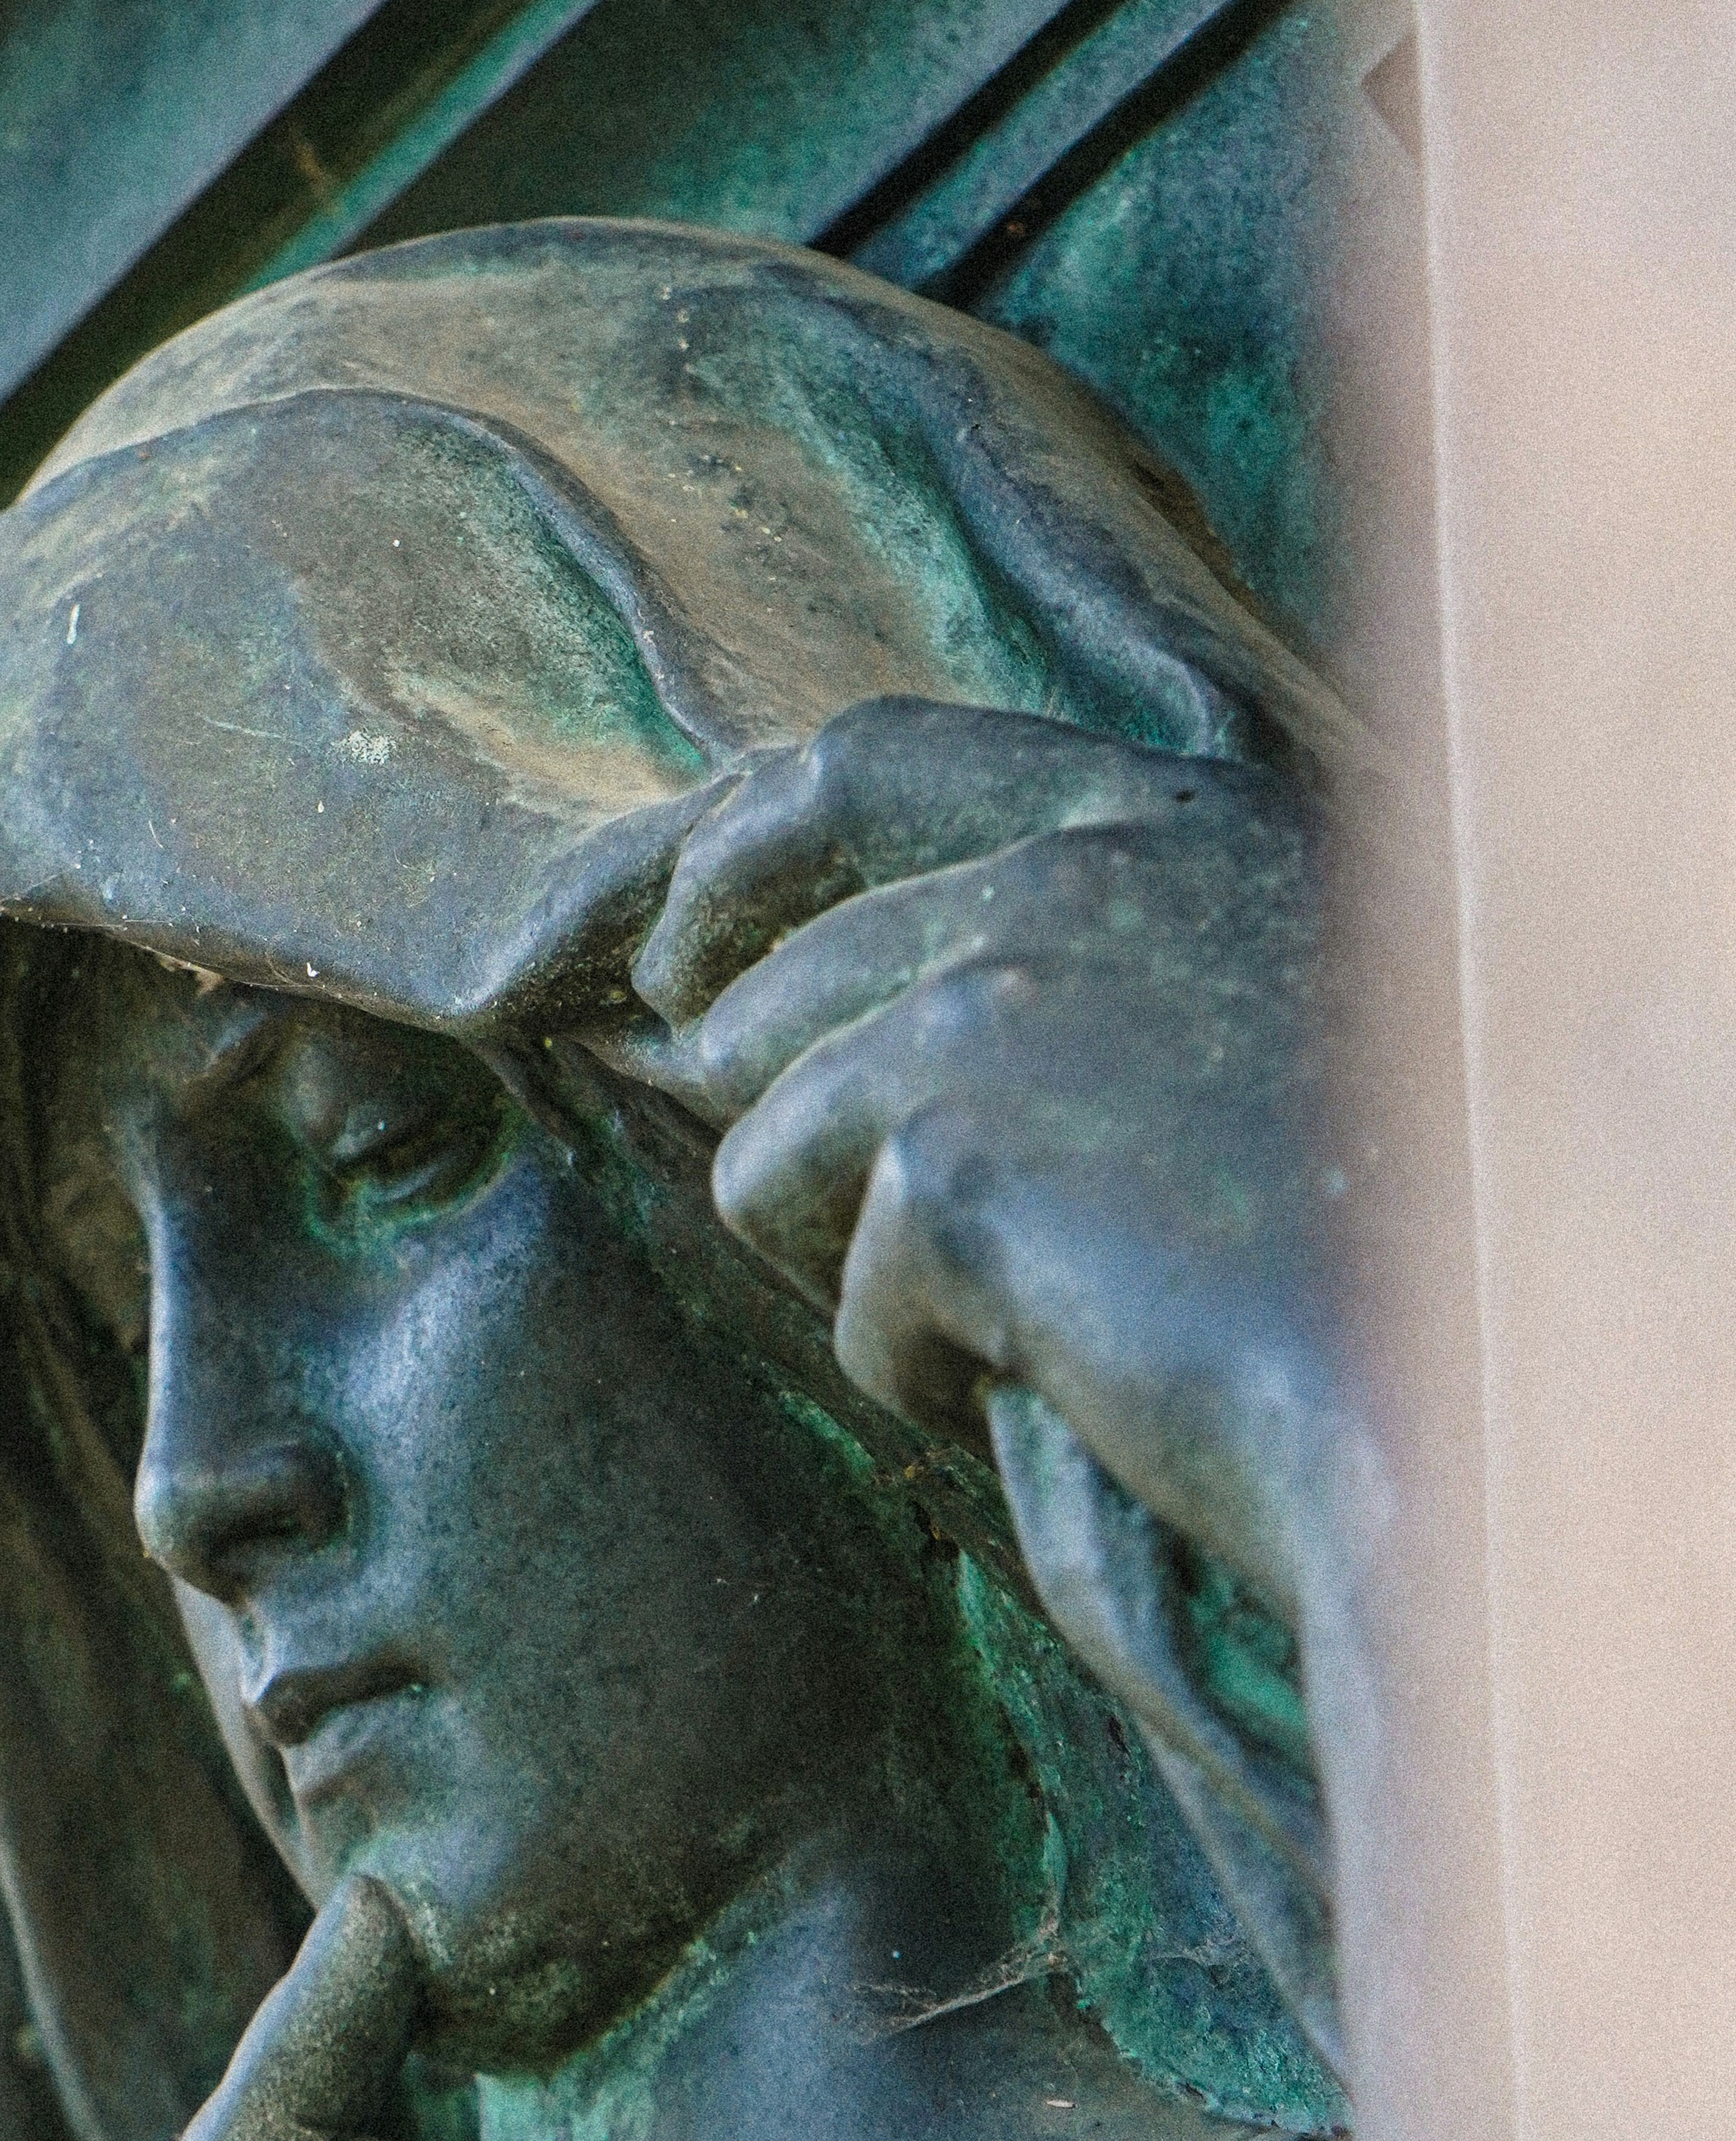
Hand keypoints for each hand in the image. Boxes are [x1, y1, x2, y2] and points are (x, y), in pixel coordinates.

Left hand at [630, 697, 1378, 1631]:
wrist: (1470, 1369)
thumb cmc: (1364, 1232)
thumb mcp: (1235, 1014)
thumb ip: (1062, 957)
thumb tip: (771, 1003)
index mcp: (1147, 819)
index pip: (856, 766)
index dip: (724, 865)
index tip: (670, 960)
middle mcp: (1061, 877)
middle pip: (763, 1003)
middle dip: (794, 1146)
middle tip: (930, 1251)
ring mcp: (998, 1002)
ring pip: (768, 1157)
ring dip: (868, 1266)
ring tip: (1044, 1309)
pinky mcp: (954, 1157)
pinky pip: (846, 1298)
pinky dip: (929, 1367)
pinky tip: (1069, 1374)